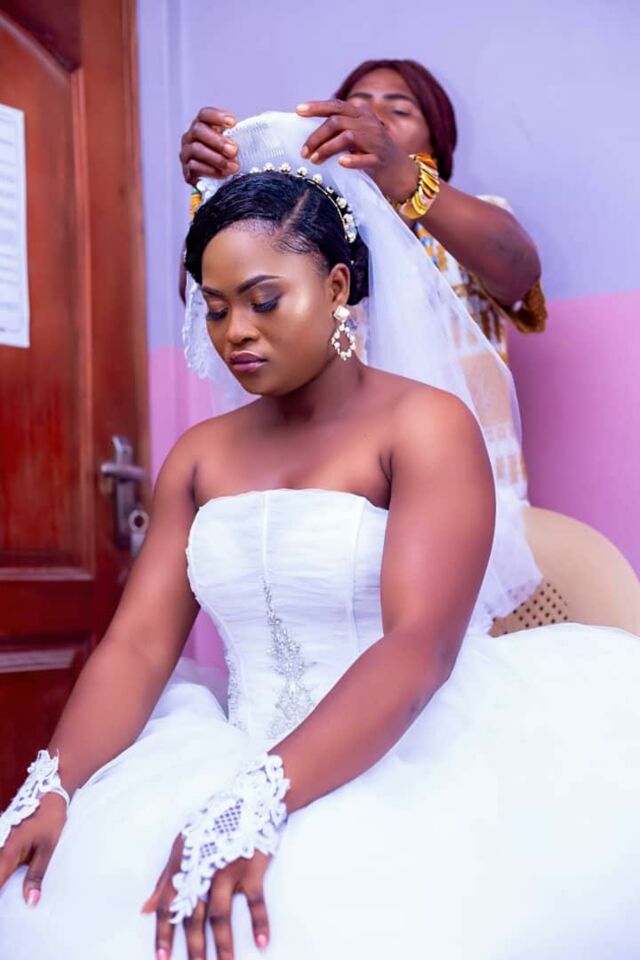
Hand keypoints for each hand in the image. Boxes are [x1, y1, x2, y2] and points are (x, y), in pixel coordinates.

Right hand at [0, 792, 66, 905]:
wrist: (49, 793)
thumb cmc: (50, 819)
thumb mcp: (48, 848)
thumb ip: (36, 875)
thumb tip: (31, 902)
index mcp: (8, 853)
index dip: (0, 898)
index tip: (6, 911)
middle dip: (2, 887)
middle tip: (10, 899)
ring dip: (3, 878)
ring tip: (11, 889)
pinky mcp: (2, 840)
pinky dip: (4, 870)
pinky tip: (9, 877)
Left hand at [144, 834, 271, 959]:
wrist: (251, 799)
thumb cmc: (213, 825)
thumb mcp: (183, 846)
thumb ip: (165, 879)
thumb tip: (146, 909)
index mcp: (183, 864)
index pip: (169, 905)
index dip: (164, 934)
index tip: (162, 959)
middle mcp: (202, 869)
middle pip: (194, 916)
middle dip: (193, 947)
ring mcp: (227, 870)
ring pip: (220, 915)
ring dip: (222, 945)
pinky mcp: (252, 868)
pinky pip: (255, 901)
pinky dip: (259, 923)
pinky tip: (261, 943)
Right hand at [179, 107, 240, 185]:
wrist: (214, 182)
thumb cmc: (226, 159)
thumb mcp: (232, 144)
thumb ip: (238, 137)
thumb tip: (256, 135)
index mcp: (202, 126)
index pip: (205, 115)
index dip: (217, 116)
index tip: (233, 122)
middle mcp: (190, 137)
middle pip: (198, 130)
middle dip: (218, 141)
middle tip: (234, 150)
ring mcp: (186, 154)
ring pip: (196, 150)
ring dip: (216, 158)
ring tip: (233, 166)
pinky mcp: (187, 171)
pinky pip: (194, 167)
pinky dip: (211, 171)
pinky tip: (223, 174)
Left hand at [296, 99, 418, 201]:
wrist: (398, 169)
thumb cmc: (370, 151)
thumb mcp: (356, 133)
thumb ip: (338, 128)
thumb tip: (308, 131)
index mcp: (360, 113)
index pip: (335, 105)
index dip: (316, 107)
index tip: (298, 111)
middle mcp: (368, 122)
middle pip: (336, 122)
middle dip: (316, 136)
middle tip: (304, 152)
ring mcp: (376, 140)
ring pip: (347, 137)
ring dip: (326, 148)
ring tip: (314, 160)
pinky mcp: (380, 159)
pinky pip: (365, 158)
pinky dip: (352, 160)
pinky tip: (341, 163)